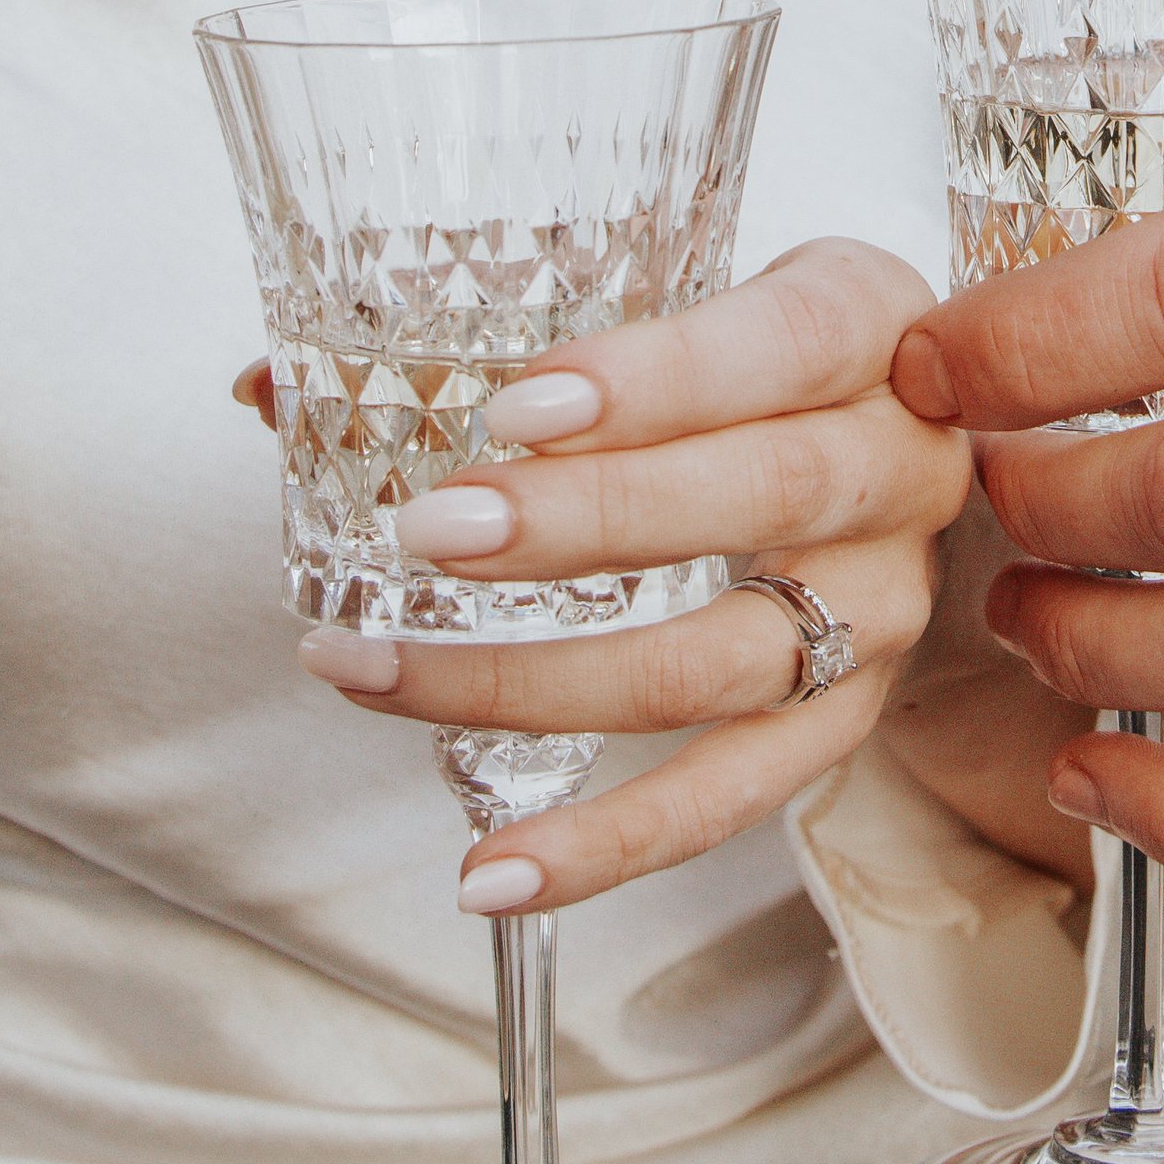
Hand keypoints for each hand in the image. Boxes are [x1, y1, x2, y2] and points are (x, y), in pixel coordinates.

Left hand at [239, 240, 968, 908]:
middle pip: (763, 493)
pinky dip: (609, 844)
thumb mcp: (675, 292)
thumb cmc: (749, 359)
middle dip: (586, 522)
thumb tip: (262, 389)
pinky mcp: (848, 717)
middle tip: (429, 534)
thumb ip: (493, 330)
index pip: (777, 347)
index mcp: (866, 325)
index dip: (655, 379)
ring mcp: (883, 604)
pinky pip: (732, 796)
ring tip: (383, 677)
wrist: (889, 446)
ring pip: (728, 658)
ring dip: (545, 680)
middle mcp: (901, 466)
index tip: (514, 404)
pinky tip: (492, 871)